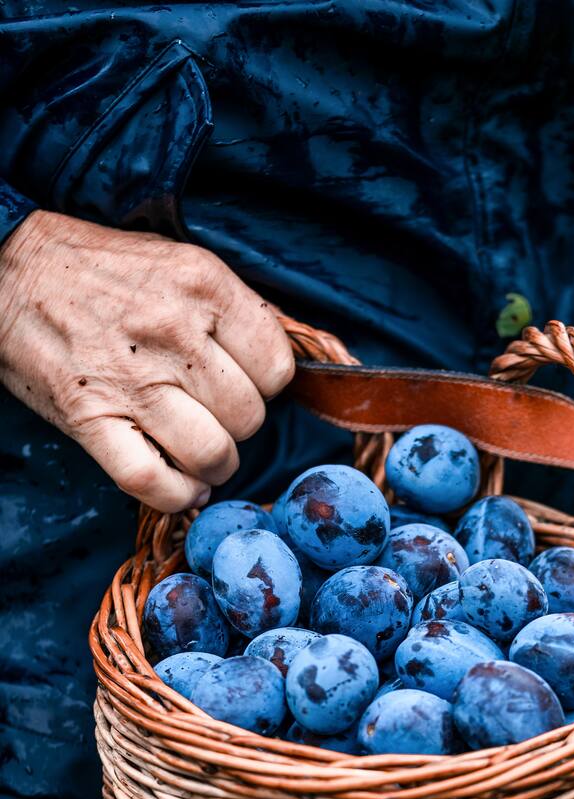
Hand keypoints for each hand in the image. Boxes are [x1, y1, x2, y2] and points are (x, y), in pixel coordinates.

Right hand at [0, 211, 295, 510]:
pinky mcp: (91, 420)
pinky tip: (180, 485)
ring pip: (213, 455)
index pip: (277, 367)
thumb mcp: (178, 265)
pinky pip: (156, 484)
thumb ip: (232, 312)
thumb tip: (284, 368)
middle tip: (210, 413)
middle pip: (249, 417)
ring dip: (213, 465)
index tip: (241, 382)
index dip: (265, 385)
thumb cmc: (99, 272)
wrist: (6, 271)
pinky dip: (177, 496)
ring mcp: (131, 380)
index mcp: (203, 286)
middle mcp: (173, 332)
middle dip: (236, 426)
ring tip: (197, 451)